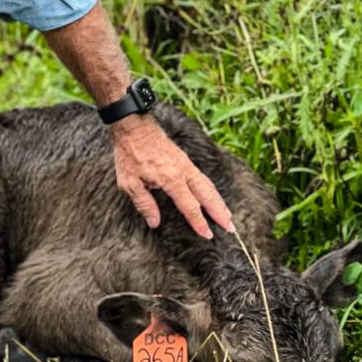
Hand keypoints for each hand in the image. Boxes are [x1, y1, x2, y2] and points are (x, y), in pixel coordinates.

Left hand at [110, 115, 234, 238]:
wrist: (135, 127)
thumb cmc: (130, 154)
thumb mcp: (129, 182)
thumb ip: (144, 203)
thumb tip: (155, 222)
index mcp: (171, 179)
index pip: (189, 205)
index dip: (199, 222)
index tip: (208, 235)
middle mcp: (183, 171)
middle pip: (207, 195)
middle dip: (220, 212)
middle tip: (231, 228)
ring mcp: (186, 164)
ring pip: (208, 185)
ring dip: (219, 201)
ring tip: (228, 216)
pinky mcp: (185, 160)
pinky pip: (203, 178)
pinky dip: (212, 190)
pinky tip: (213, 197)